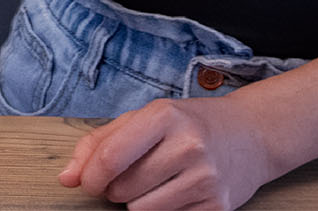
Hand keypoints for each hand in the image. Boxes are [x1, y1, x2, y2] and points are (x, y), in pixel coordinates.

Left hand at [62, 95, 272, 210]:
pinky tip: (178, 191)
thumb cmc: (191, 123)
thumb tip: (66, 178)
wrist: (252, 134)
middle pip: (122, 189)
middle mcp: (188, 146)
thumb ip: (98, 143)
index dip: (91, 177)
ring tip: (157, 182)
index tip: (90, 181)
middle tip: (136, 173)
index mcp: (165, 116)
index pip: (110, 157)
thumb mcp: (145, 118)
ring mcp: (206, 179)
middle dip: (117, 188)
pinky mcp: (218, 207)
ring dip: (138, 203)